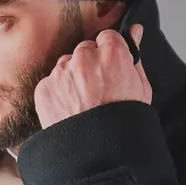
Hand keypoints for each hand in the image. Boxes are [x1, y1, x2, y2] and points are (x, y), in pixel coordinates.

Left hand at [34, 24, 151, 129]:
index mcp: (112, 54)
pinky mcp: (44, 88)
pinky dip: (58, 93)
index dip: (108, 53)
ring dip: (72, 77)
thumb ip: (135, 56)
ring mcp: (61, 73)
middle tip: (96, 89)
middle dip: (89, 64)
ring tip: (82, 102)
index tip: (109, 67)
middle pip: (84, 50)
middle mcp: (84, 59)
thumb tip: (135, 32)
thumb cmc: (124, 123)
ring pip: (66, 65)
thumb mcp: (141, 88)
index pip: (106, 37)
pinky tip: (70, 109)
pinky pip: (51, 82)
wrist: (99, 153)